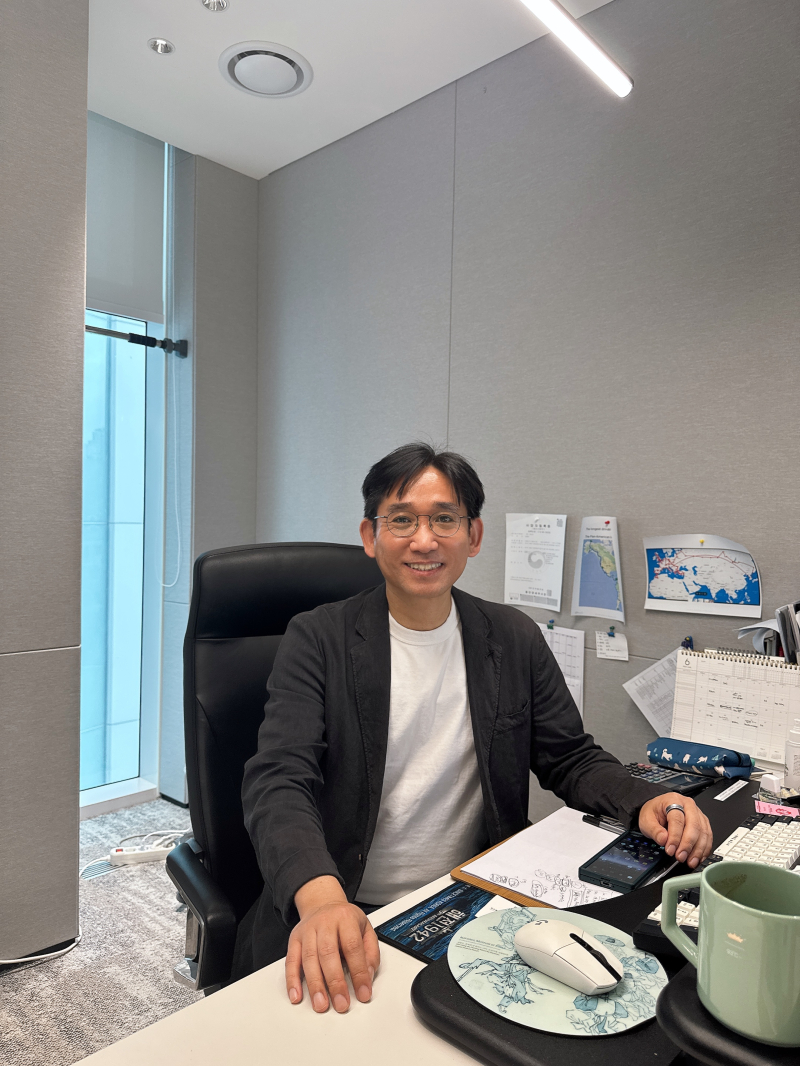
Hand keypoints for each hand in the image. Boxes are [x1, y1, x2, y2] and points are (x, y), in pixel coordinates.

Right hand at [286, 875, 380, 1012]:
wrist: (322, 902)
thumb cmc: (345, 920)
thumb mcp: (365, 928)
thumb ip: (370, 952)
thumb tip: (368, 976)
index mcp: (345, 918)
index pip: (353, 947)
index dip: (358, 972)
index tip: (363, 993)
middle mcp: (325, 922)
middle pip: (328, 953)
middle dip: (335, 982)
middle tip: (341, 1003)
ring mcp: (307, 931)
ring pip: (309, 958)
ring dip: (315, 985)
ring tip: (321, 1004)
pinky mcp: (294, 939)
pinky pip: (291, 961)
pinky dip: (292, 980)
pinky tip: (296, 995)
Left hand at [637, 792, 712, 867]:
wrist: (658, 809)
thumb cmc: (654, 812)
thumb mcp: (646, 819)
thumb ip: (654, 830)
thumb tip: (664, 840)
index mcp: (673, 800)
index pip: (677, 819)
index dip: (674, 837)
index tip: (670, 850)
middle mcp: (688, 805)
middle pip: (694, 825)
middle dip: (688, 845)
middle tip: (681, 857)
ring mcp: (698, 813)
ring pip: (703, 832)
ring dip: (698, 850)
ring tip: (690, 861)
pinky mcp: (703, 823)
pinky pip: (708, 837)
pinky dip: (704, 849)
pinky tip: (698, 857)